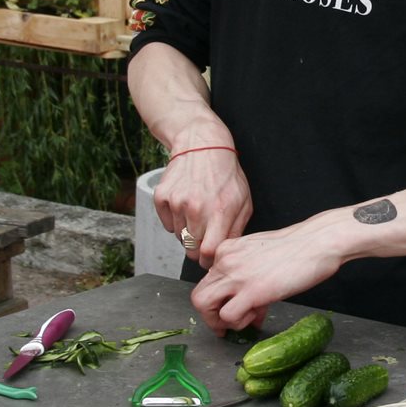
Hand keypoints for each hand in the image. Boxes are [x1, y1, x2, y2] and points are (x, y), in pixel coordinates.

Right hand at [155, 146, 252, 270]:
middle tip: (204, 237)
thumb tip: (225, 252)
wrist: (202, 145)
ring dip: (187, 232)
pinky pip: (166, 225)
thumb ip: (236, 229)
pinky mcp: (162, 197)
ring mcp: (176, 202)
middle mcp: (196, 209)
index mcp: (219, 212)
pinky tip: (185, 205)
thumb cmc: (226, 174)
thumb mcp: (243, 201)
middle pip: (191, 249)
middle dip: (198, 249)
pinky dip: (174, 221)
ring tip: (197, 213)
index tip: (209, 260)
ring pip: (179, 237)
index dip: (208, 261)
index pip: (208, 252)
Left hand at [187, 221, 342, 332]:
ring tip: (240, 321)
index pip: (208, 281)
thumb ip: (249, 278)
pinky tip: (255, 316)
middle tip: (226, 324)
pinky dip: (239, 322)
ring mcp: (236, 275)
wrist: (318, 242)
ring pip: (203, 305)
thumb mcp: (263, 258)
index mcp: (228, 250)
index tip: (235, 306)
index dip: (220, 299)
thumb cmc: (299, 248)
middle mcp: (225, 260)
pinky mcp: (251, 291)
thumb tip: (249, 307)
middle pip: (198, 295)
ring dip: (218, 321)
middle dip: (211, 316)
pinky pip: (227, 316)